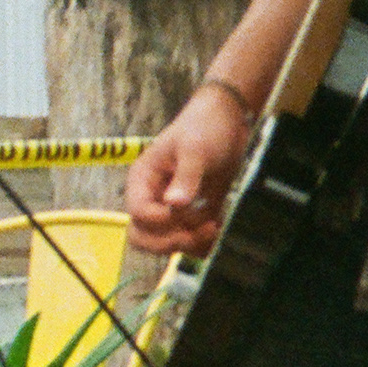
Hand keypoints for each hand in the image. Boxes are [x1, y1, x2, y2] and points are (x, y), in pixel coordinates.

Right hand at [125, 82, 253, 258]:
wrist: (229, 122)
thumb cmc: (204, 127)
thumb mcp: (194, 149)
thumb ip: (185, 177)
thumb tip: (174, 205)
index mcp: (143, 180)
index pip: (138, 213)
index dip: (160, 219)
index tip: (185, 209)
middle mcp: (152, 199)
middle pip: (143, 237)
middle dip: (169, 240)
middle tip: (197, 231)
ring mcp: (172, 210)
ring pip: (166, 244)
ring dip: (189, 242)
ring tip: (214, 224)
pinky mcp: (193, 216)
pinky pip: (189, 243)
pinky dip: (202, 244)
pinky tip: (218, 227)